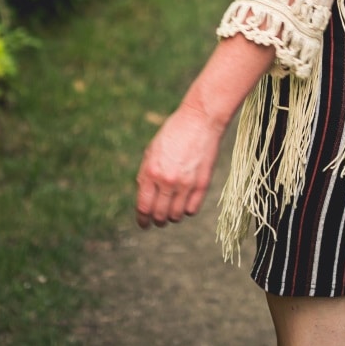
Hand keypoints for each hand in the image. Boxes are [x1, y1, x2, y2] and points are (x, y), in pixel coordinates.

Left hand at [135, 105, 224, 228]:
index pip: (144, 207)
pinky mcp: (202, 184)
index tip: (144, 224)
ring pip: (176, 216)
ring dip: (172, 217)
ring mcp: (186, 183)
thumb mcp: (151, 152)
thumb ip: (146, 176)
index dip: (142, 220)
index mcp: (151, 172)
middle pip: (159, 215)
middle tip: (159, 220)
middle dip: (157, 220)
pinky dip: (187, 210)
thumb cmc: (173, 134)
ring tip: (172, 211)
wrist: (199, 121)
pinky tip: (185, 202)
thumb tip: (144, 200)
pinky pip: (192, 210)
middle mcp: (167, 181)